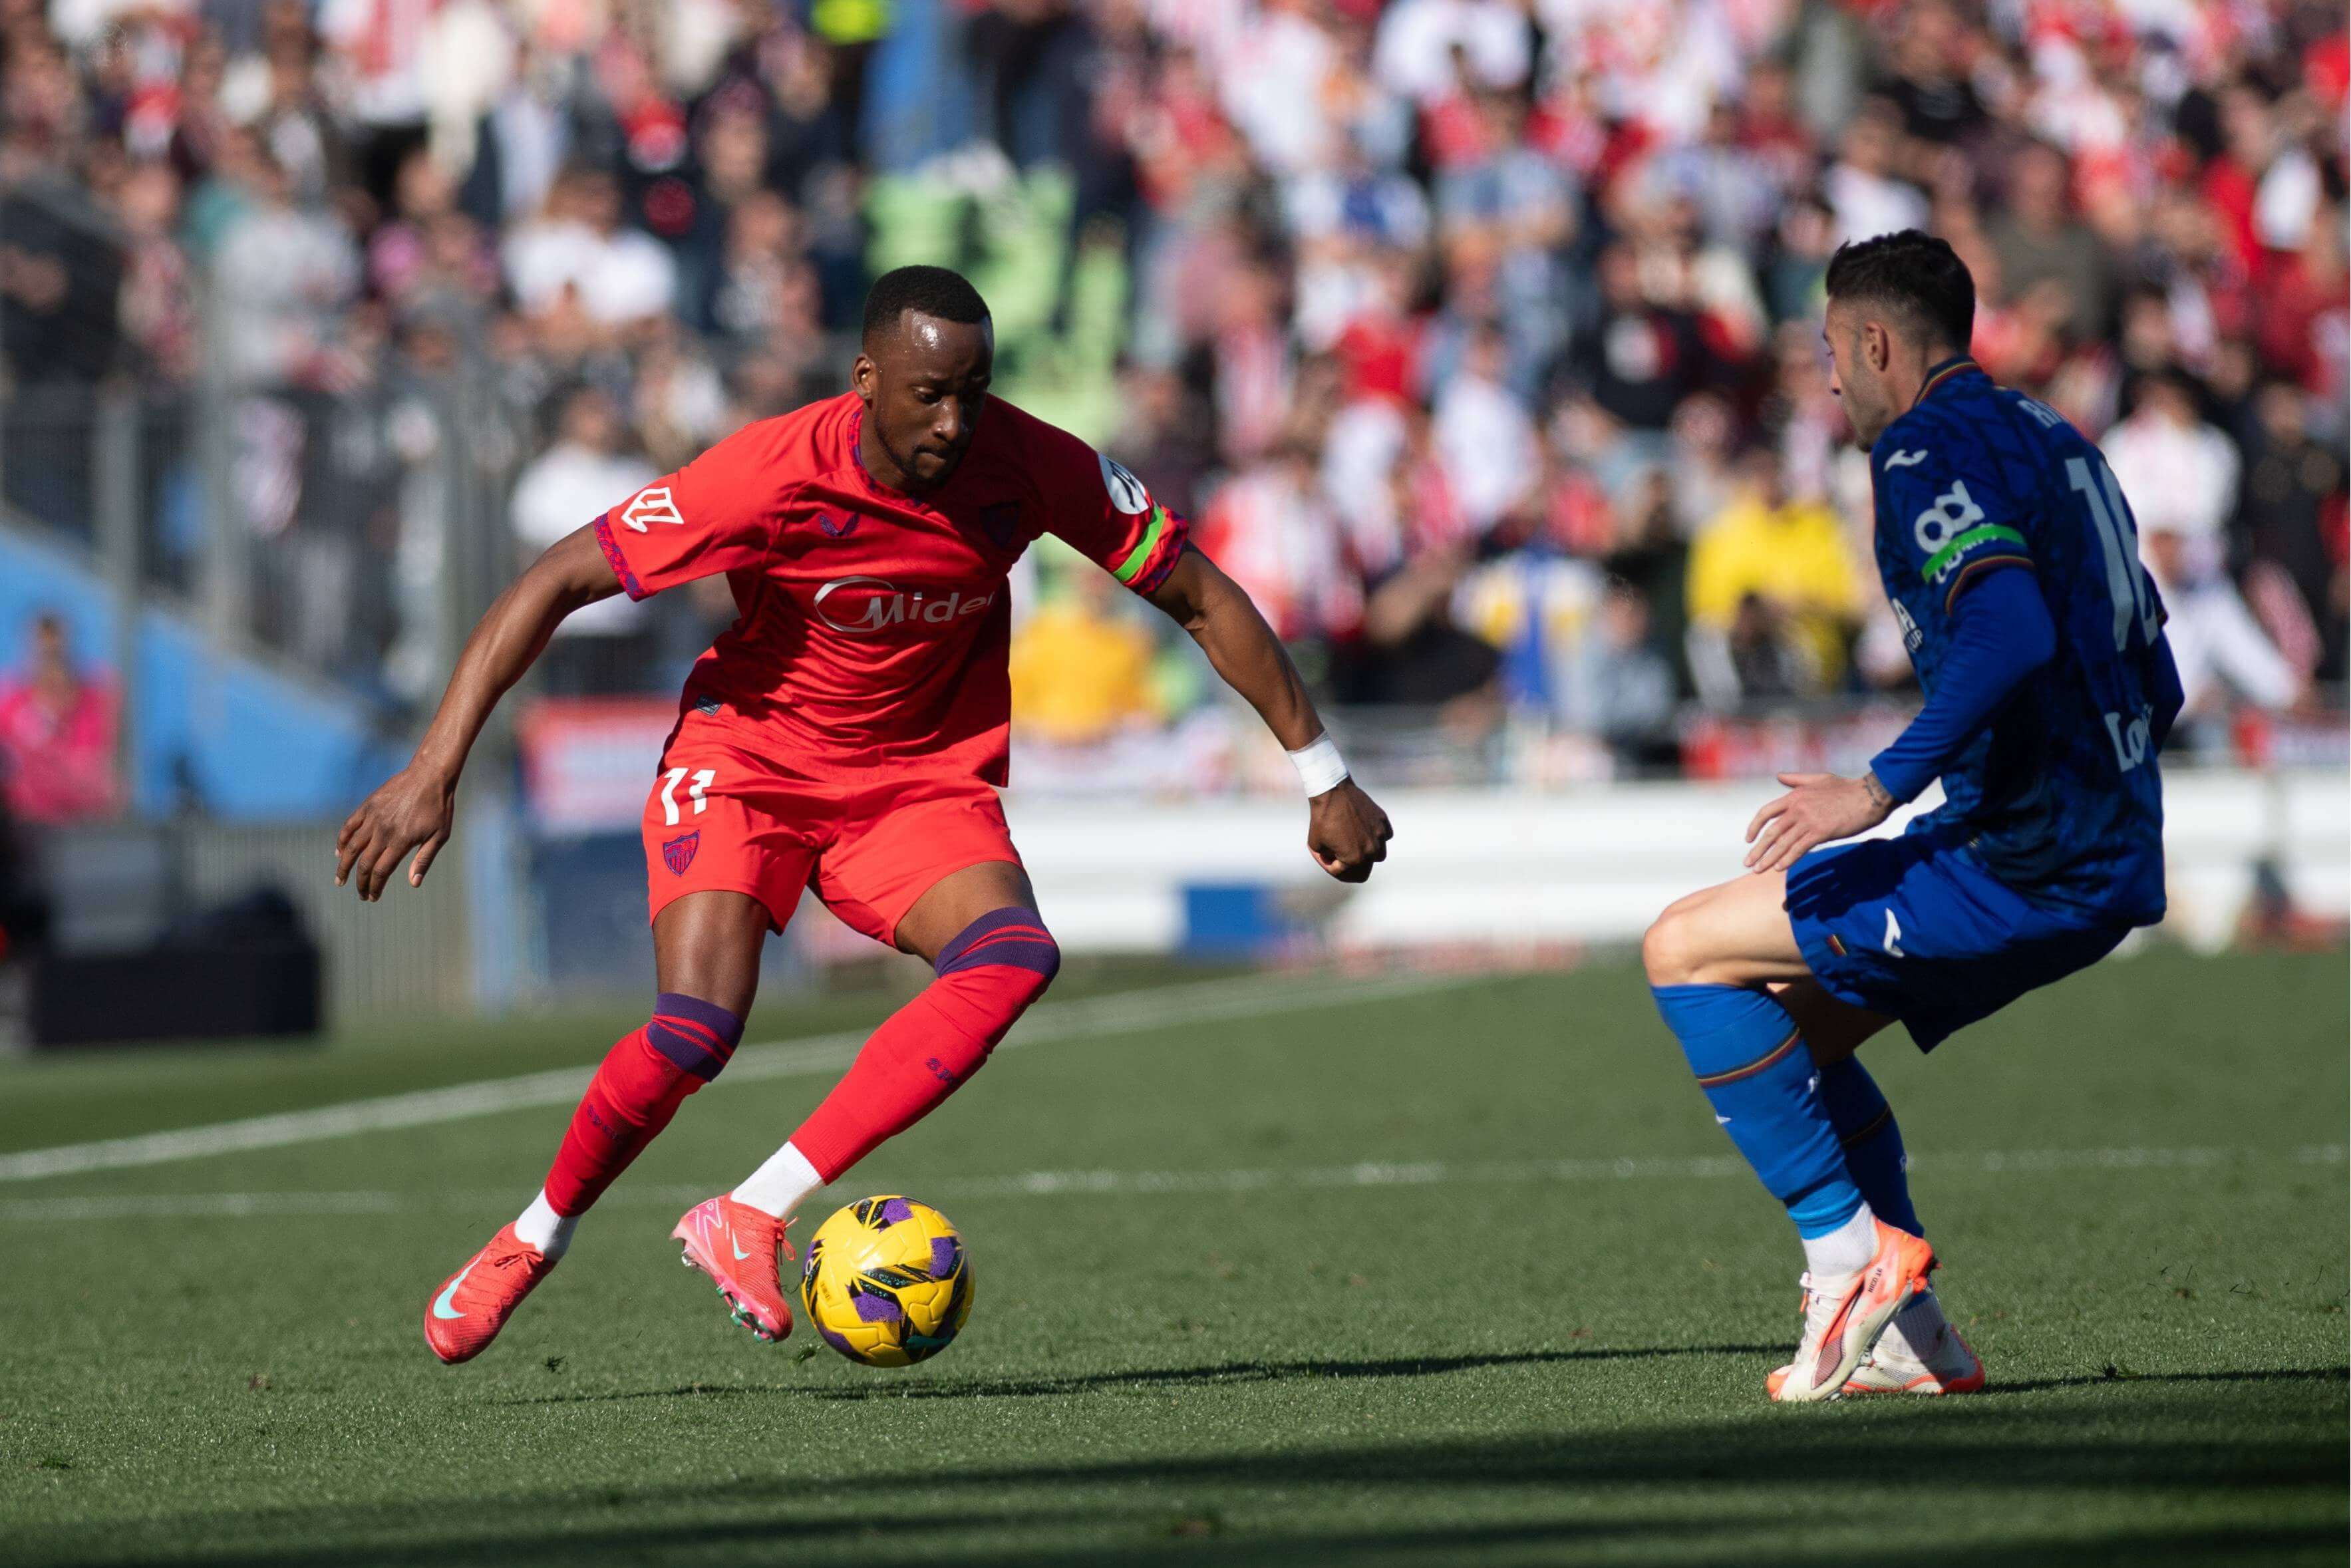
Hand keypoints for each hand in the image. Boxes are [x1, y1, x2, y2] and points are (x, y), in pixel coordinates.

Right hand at [336, 764, 456, 900]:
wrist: (430, 775)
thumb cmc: (439, 808)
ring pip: (351, 847)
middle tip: (360, 894)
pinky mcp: (368, 806)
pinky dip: (342, 840)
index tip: (373, 897)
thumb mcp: (439, 835)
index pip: (381, 872)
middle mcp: (383, 831)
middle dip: (360, 882)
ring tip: (340, 879)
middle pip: (365, 863)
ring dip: (343, 865)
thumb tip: (414, 883)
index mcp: (401, 841)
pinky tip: (339, 852)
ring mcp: (373, 817)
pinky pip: (349, 826)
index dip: (375, 887)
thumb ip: (424, 859)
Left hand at [1308, 779, 1391, 883]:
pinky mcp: (1383, 821)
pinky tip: (1366, 833)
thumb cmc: (1321, 818)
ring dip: (1367, 855)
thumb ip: (1328, 858)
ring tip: (1355, 847)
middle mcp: (1371, 850)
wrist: (1331, 792)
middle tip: (1340, 860)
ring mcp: (1380, 835)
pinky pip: (1385, 836)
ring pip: (1379, 855)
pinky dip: (1377, 838)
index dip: (1328, 867)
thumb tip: (1336, 861)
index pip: (1341, 873)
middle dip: (1350, 869)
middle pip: (1363, 871)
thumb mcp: (1316, 845)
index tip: (1323, 856)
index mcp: (1355, 859)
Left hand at [1744, 771, 1893, 874]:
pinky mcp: (1821, 832)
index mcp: (1794, 796)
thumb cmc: (1847, 788)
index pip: (1766, 812)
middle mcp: (1797, 808)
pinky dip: (1787, 859)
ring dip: (1769, 858)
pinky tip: (1778, 868)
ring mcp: (1808, 820)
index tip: (1748, 839)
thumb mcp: (1819, 778)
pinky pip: (1799, 848)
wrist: (1869, 795)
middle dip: (1757, 849)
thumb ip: (1797, 779)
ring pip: (1782, 843)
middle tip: (1747, 862)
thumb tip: (1779, 776)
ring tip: (1757, 870)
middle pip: (1771, 832)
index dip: (1755, 826)